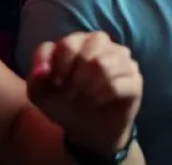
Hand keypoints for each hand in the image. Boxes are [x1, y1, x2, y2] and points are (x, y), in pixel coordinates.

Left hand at [26, 31, 141, 157]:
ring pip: (103, 65)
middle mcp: (103, 44)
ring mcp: (122, 59)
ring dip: (87, 89)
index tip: (55, 85)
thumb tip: (41, 71)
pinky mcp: (135, 79)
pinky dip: (101, 97)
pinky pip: (116, 84)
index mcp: (80, 41)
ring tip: (85, 98)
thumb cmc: (66, 104)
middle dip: (75, 78)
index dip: (57, 67)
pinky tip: (98, 101)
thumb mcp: (43, 96)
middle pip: (89, 50)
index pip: (66, 44)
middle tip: (71, 94)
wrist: (89, 128)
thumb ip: (36, 81)